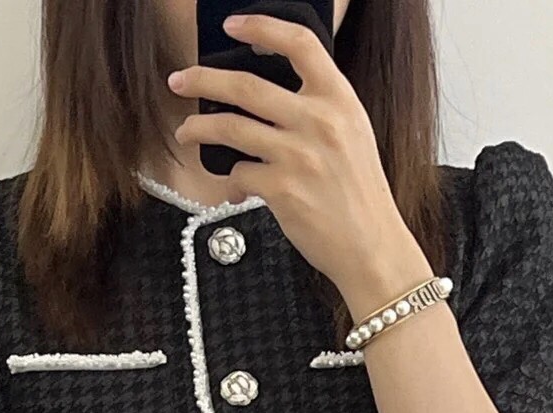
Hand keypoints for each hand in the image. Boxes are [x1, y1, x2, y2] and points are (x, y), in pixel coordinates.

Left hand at [168, 12, 427, 304]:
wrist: (372, 247)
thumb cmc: (360, 195)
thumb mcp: (353, 135)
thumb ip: (319, 109)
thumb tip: (270, 95)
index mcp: (340, 100)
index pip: (299, 44)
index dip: (261, 26)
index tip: (233, 25)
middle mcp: (318, 122)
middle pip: (246, 85)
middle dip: (203, 78)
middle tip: (180, 80)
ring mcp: (298, 156)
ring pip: (230, 127)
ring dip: (199, 128)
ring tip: (186, 131)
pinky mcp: (281, 190)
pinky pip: (238, 174)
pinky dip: (231, 180)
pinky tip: (235, 188)